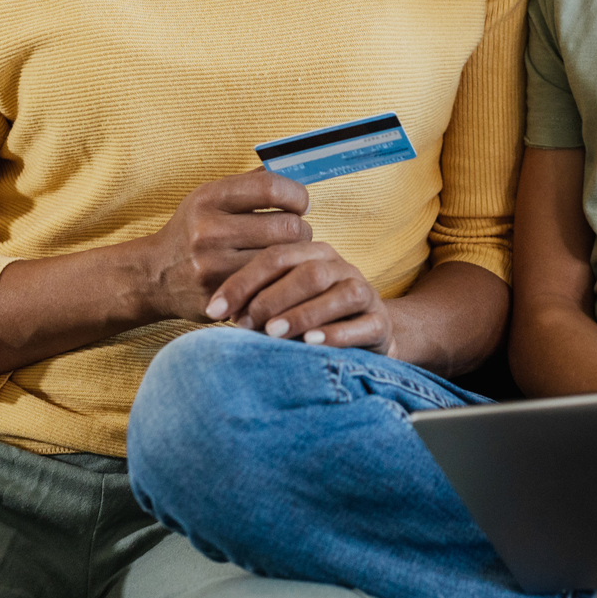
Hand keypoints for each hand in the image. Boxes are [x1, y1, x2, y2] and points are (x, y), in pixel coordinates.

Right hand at [139, 170, 313, 320]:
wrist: (153, 274)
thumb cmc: (193, 231)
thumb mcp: (210, 198)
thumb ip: (251, 182)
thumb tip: (293, 165)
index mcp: (209, 198)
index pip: (271, 187)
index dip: (297, 195)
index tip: (300, 204)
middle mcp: (208, 230)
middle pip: (287, 226)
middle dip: (301, 229)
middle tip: (295, 233)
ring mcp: (213, 266)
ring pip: (283, 258)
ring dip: (294, 256)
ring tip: (285, 253)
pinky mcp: (221, 296)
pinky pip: (270, 285)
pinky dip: (279, 279)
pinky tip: (274, 274)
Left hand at [204, 240, 395, 353]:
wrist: (366, 332)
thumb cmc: (309, 317)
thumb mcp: (281, 304)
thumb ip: (256, 300)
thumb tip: (216, 311)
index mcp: (313, 254)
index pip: (276, 257)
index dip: (243, 282)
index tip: (215, 309)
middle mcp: (340, 267)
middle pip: (309, 272)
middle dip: (273, 298)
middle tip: (246, 323)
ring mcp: (365, 292)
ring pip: (340, 294)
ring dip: (304, 313)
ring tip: (274, 332)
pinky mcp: (381, 322)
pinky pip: (364, 324)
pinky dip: (337, 333)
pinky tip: (312, 344)